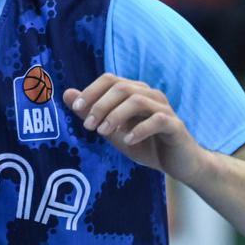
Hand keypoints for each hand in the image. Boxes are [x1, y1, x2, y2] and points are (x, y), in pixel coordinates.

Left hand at [63, 73, 205, 180]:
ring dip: (115, 115)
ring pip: (136, 100)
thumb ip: (92, 113)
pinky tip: (128, 140)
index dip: (91, 91)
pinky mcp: (175, 125)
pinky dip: (139, 129)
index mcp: (135, 92)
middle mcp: (150, 94)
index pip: (110, 79)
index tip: (76, 109)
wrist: (178, 165)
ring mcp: (164, 108)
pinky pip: (157, 120)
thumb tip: (66, 94)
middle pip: (121, 88)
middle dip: (100, 105)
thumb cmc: (146, 145)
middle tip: (88, 126)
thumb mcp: (113, 131)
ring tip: (103, 132)